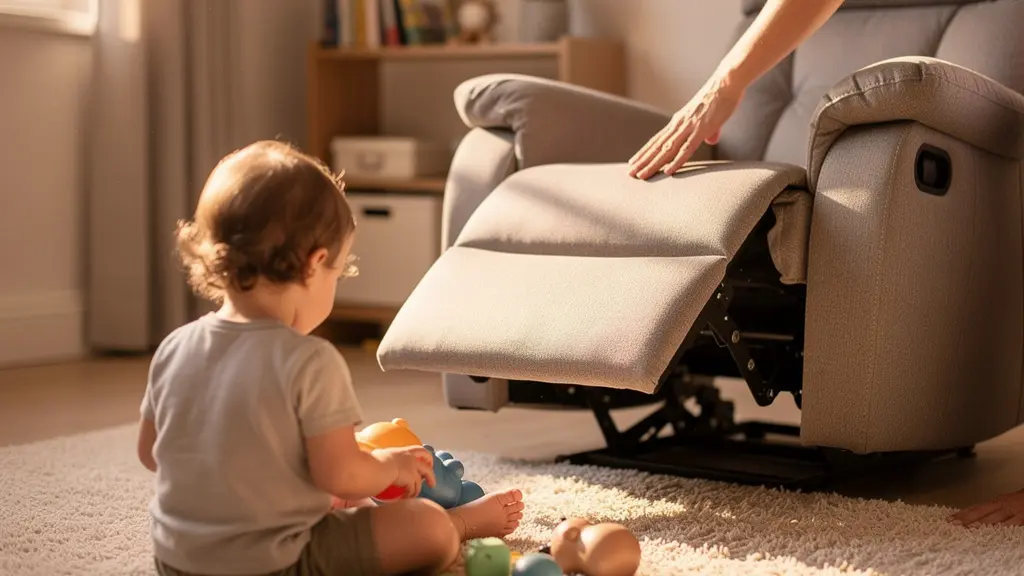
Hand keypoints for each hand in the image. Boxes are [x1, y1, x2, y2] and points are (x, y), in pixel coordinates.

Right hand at [375, 446, 435, 497]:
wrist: (376, 468)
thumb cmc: (374, 460)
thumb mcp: (381, 453)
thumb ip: (384, 455)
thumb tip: (379, 455)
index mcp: (404, 451)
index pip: (420, 450)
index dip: (426, 457)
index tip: (427, 463)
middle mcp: (411, 459)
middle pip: (427, 467)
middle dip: (431, 475)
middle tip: (431, 483)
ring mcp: (412, 469)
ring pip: (420, 481)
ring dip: (418, 489)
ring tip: (414, 495)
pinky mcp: (410, 479)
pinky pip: (414, 489)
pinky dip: (410, 494)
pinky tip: (406, 497)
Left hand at [628, 73, 744, 179]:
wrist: (727, 81)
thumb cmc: (721, 97)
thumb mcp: (710, 116)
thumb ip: (709, 130)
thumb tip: (710, 140)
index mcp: (679, 120)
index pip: (658, 139)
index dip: (646, 151)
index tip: (635, 161)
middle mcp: (680, 123)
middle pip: (657, 146)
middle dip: (643, 160)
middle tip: (630, 173)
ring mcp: (689, 126)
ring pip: (667, 149)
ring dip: (653, 163)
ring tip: (641, 175)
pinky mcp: (702, 128)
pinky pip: (687, 148)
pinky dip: (677, 160)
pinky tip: (668, 171)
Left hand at [948, 489, 1023, 526]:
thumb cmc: (1017, 501)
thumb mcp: (1000, 503)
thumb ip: (987, 509)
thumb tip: (969, 516)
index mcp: (994, 502)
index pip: (975, 508)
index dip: (962, 513)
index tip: (948, 519)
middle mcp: (1000, 506)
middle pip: (981, 512)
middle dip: (967, 518)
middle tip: (953, 524)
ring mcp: (1011, 511)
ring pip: (994, 518)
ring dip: (981, 523)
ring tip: (969, 529)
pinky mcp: (1022, 517)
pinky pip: (1012, 523)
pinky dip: (1003, 527)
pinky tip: (995, 532)